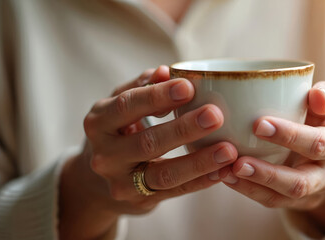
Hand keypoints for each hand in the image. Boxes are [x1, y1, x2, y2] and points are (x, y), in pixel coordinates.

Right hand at [59, 66, 236, 238]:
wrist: (96, 182)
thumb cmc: (118, 132)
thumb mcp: (120, 106)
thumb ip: (142, 87)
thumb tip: (165, 71)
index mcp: (99, 122)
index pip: (127, 105)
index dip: (157, 96)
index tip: (188, 86)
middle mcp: (105, 155)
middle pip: (148, 142)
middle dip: (184, 129)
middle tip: (215, 116)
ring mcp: (120, 182)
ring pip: (163, 173)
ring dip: (199, 162)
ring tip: (228, 150)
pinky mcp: (139, 201)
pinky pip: (175, 191)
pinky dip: (201, 181)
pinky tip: (223, 171)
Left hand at [219, 81, 324, 234]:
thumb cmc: (322, 120)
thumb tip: (316, 96)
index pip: (318, 143)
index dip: (290, 136)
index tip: (258, 124)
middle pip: (301, 182)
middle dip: (268, 174)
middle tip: (237, 161)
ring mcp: (315, 194)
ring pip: (283, 197)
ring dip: (253, 185)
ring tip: (227, 172)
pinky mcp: (297, 204)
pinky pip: (272, 201)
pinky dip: (248, 189)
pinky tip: (227, 176)